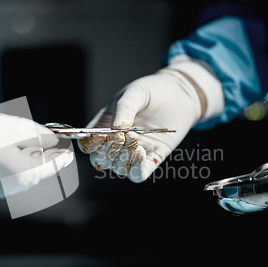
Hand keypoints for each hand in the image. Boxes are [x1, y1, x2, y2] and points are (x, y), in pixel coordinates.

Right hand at [0, 112, 73, 197]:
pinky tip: (6, 152)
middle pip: (40, 170)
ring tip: (25, 145)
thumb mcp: (13, 128)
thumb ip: (36, 134)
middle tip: (49, 145)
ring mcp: (2, 190)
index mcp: (28, 173)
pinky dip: (12, 165)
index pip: (55, 165)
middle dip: (45, 157)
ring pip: (23, 173)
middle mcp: (18, 185)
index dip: (62, 155)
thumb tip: (50, 138)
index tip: (66, 149)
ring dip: (28, 160)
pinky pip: (8, 176)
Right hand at [78, 67, 206, 182]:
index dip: (90, 143)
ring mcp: (131, 153)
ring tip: (135, 138)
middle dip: (107, 151)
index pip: (87, 143)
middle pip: (99, 160)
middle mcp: (115, 143)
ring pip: (117, 168)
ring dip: (123, 157)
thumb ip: (124, 108)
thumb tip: (116, 128)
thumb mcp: (136, 93)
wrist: (180, 94)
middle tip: (121, 136)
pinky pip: (136, 175)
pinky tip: (142, 152)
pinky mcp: (150, 159)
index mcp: (104, 126)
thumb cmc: (153, 91)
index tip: (102, 134)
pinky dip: (135, 168)